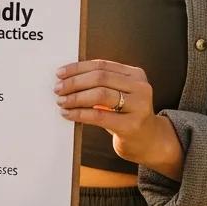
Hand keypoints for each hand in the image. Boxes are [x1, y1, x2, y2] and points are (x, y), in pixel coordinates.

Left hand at [54, 58, 177, 170]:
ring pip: (100, 94)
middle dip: (74, 82)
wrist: (148, 141)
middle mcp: (140, 87)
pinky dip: (79, 114)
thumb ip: (100, 83)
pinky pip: (99, 116)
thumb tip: (66, 78)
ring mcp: (139, 106)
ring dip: (75, 97)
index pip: (102, 65)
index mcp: (135, 74)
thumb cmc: (126, 115)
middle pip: (100, 78)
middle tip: (58, 89)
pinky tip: (68, 114)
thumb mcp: (118, 93)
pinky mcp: (131, 125)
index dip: (78, 68)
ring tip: (62, 102)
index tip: (60, 73)